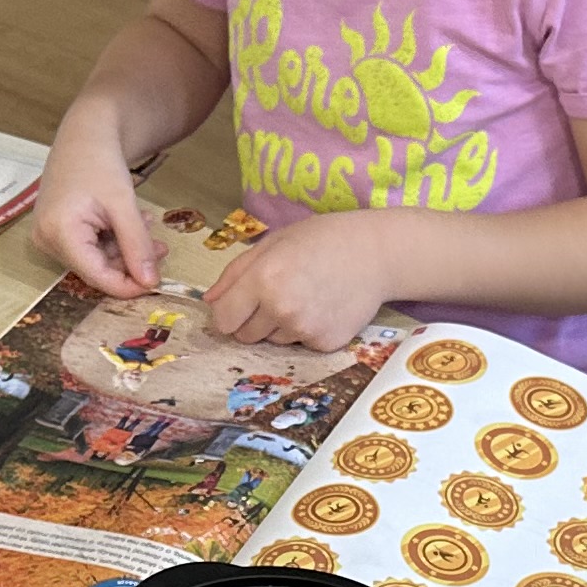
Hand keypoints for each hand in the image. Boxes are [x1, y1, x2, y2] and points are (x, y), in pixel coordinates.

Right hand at [33, 132, 166, 295]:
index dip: (128, 285)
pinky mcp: (55, 231)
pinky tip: (130, 223)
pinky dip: (112, 240)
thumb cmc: (100, 161)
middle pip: (96, 269)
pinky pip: (88, 247)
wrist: (84, 135)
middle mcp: (46, 239)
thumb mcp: (124, 205)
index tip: (157, 282)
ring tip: (149, 227)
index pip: (96, 276)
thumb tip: (150, 282)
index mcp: (58, 232)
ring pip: (95, 259)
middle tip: (161, 248)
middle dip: (130, 262)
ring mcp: (48, 236)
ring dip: (124, 249)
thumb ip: (137, 245)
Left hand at [203, 213, 391, 350]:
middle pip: (244, 336)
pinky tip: (322, 308)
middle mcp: (280, 308)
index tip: (240, 304)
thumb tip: (209, 302)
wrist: (377, 254)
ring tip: (306, 297)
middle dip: (253, 320)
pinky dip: (306, 332)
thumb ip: (235, 273)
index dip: (229, 312)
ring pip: (273, 341)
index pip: (223, 319)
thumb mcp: (274, 243)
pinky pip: (299, 345)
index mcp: (262, 278)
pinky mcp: (324, 343)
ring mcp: (304, 329)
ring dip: (280, 326)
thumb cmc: (322, 240)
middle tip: (280, 294)